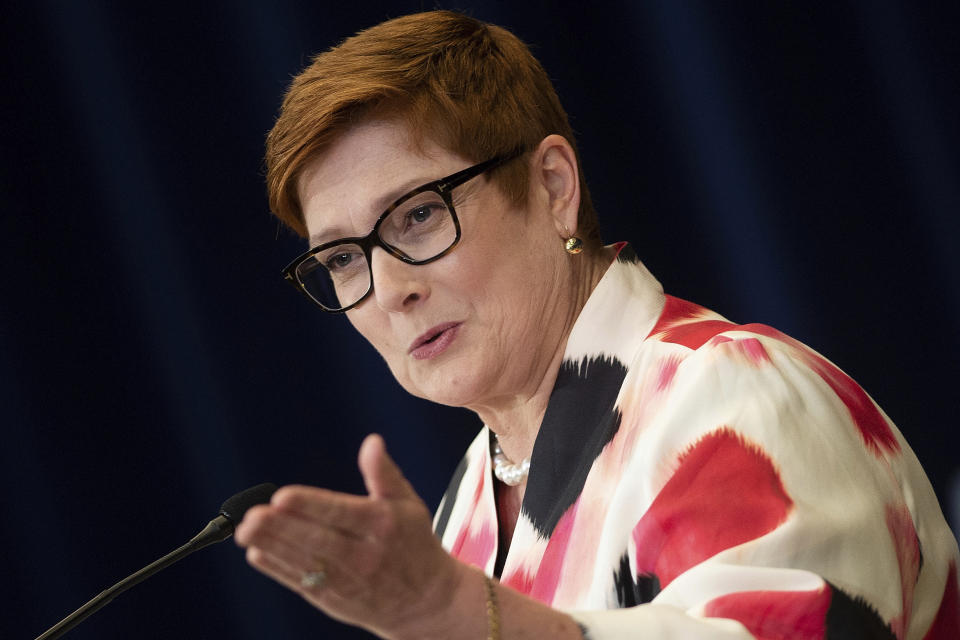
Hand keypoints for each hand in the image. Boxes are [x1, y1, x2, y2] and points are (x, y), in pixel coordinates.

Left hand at [234, 434, 468, 638]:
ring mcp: (349, 581)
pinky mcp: (335, 601)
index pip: (341, 513)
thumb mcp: (408, 503)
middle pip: (318, 540)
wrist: (427, 601)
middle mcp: (365, 555)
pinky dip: (278, 569)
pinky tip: (257, 553)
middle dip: (282, 528)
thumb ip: (384, 473)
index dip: (310, 505)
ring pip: (305, 563)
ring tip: (245, 531)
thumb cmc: (414, 543)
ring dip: (273, 547)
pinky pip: (302, 583)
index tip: (282, 496)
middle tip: (253, 515)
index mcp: (382, 526)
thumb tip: (372, 442)